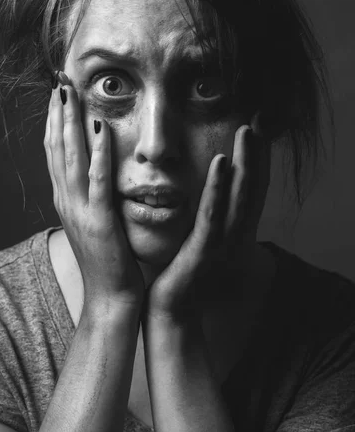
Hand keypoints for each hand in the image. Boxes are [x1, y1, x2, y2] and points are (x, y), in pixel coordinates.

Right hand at [44, 76, 144, 312]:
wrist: (110, 298)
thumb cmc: (106, 261)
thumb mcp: (92, 223)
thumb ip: (89, 197)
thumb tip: (90, 174)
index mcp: (65, 200)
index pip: (55, 152)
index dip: (55, 121)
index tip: (58, 94)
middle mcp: (66, 201)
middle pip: (57, 148)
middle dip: (58, 112)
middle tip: (58, 80)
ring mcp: (80, 211)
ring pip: (71, 158)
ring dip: (71, 123)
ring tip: (70, 93)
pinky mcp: (100, 222)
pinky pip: (98, 182)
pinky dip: (97, 154)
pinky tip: (99, 129)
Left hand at [144, 118, 270, 320]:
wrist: (170, 311)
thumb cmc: (181, 274)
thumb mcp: (200, 241)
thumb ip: (208, 218)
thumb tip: (208, 193)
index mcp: (232, 230)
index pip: (250, 188)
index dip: (258, 159)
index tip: (258, 128)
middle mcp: (235, 234)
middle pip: (253, 187)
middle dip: (258, 153)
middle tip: (260, 119)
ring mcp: (222, 242)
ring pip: (240, 196)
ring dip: (246, 162)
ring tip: (247, 131)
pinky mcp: (204, 250)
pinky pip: (212, 214)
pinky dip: (218, 188)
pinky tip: (221, 163)